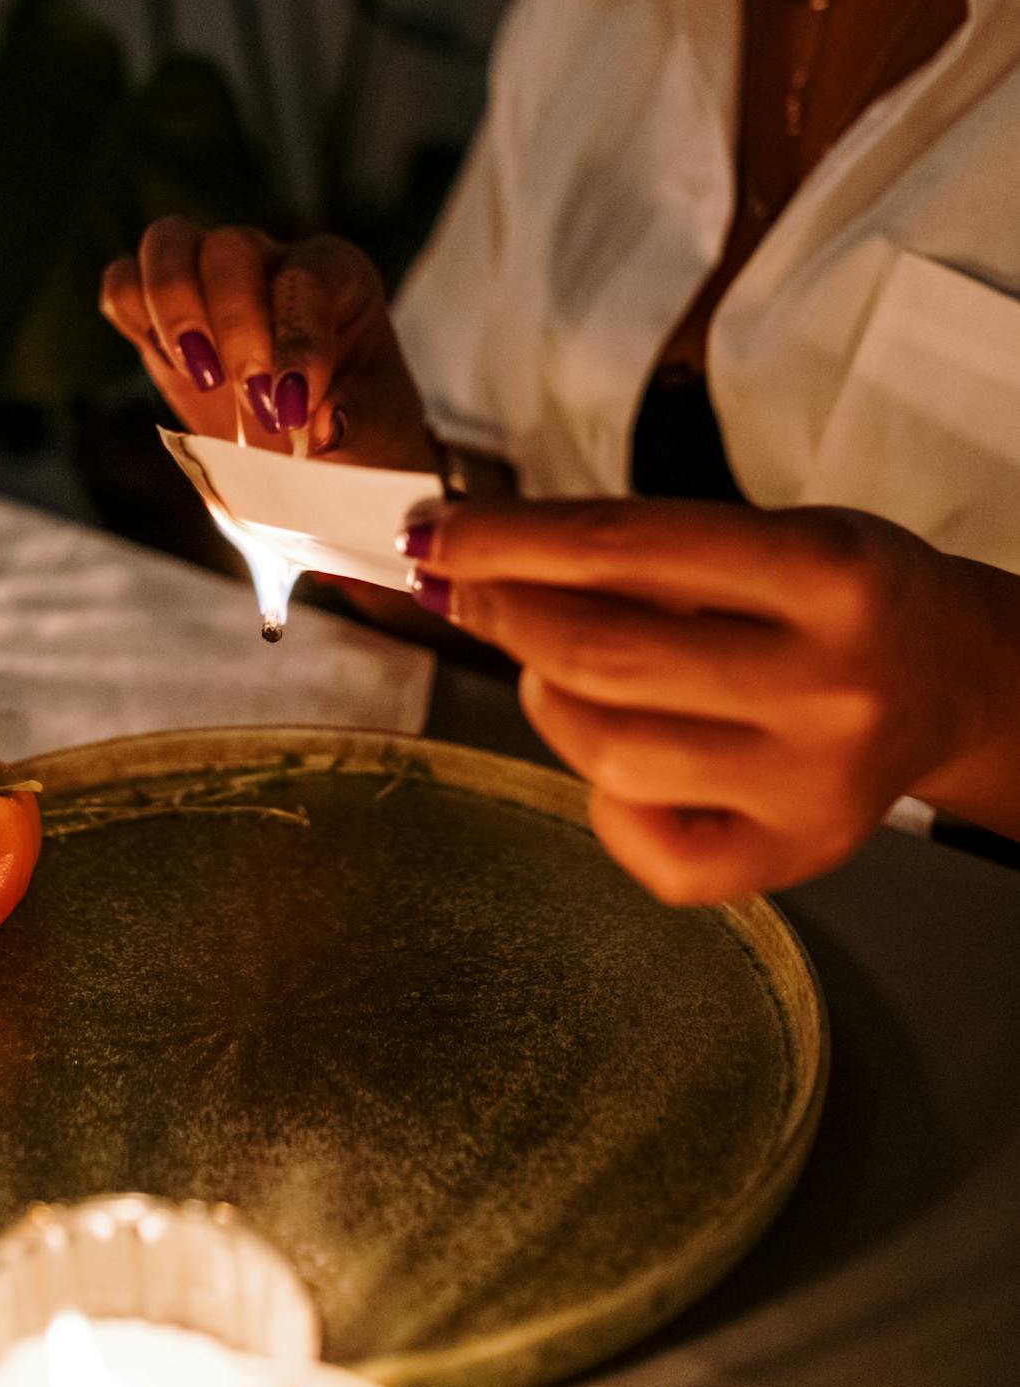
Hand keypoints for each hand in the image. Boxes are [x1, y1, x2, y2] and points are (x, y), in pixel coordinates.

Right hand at [101, 218, 433, 467]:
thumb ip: (355, 421)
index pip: (306, 279)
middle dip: (234, 327)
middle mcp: (269, 259)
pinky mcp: (159, 313)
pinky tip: (172, 366)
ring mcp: (208, 277)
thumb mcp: (377, 432)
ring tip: (202, 377)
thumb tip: (325, 426)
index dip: (296, 340)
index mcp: (336, 274)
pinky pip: (123, 283)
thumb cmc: (356, 431)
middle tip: (252, 405)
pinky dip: (133, 315)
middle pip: (229, 248)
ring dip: (173, 311)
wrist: (320, 454)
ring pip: (168, 244)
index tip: (290, 408)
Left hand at [398, 496, 1019, 902]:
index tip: (432, 533)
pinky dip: (601, 796)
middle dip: (503, 615)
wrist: (954, 678)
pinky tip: (617, 751)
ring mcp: (812, 785)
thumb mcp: (767, 530)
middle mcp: (827, 685)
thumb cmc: (842, 593)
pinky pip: (647, 845)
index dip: (503, 541)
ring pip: (607, 753)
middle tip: (468, 591)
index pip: (622, 549)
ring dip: (542, 697)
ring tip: (554, 664)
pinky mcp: (796, 856)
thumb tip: (474, 555)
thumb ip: (635, 546)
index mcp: (825, 572)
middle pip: (600, 656)